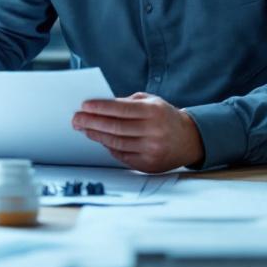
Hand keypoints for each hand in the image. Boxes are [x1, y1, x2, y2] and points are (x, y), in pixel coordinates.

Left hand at [71, 92, 205, 172]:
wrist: (189, 140)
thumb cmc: (165, 117)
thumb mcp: (151, 102)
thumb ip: (128, 102)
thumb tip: (100, 106)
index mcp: (154, 112)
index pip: (121, 109)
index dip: (101, 107)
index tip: (84, 105)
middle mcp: (154, 132)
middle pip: (115, 128)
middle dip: (92, 122)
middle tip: (77, 119)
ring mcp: (151, 150)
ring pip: (116, 143)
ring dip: (97, 136)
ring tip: (85, 129)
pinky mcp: (148, 165)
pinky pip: (122, 156)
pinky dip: (109, 147)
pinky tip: (101, 140)